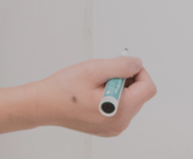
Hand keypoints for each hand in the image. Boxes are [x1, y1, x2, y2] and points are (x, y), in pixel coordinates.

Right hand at [26, 56, 156, 136]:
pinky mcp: (107, 127)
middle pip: (140, 94)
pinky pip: (121, 109)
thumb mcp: (94, 69)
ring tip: (96, 85)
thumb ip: (121, 66)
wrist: (44, 105)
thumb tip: (137, 64)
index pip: (148, 88)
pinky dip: (113, 97)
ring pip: (131, 101)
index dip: (138, 72)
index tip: (123, 66)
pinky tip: (95, 93)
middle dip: (127, 79)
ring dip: (119, 88)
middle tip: (104, 74)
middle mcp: (120, 123)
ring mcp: (114, 128)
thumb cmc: (64, 90)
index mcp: (121, 110)